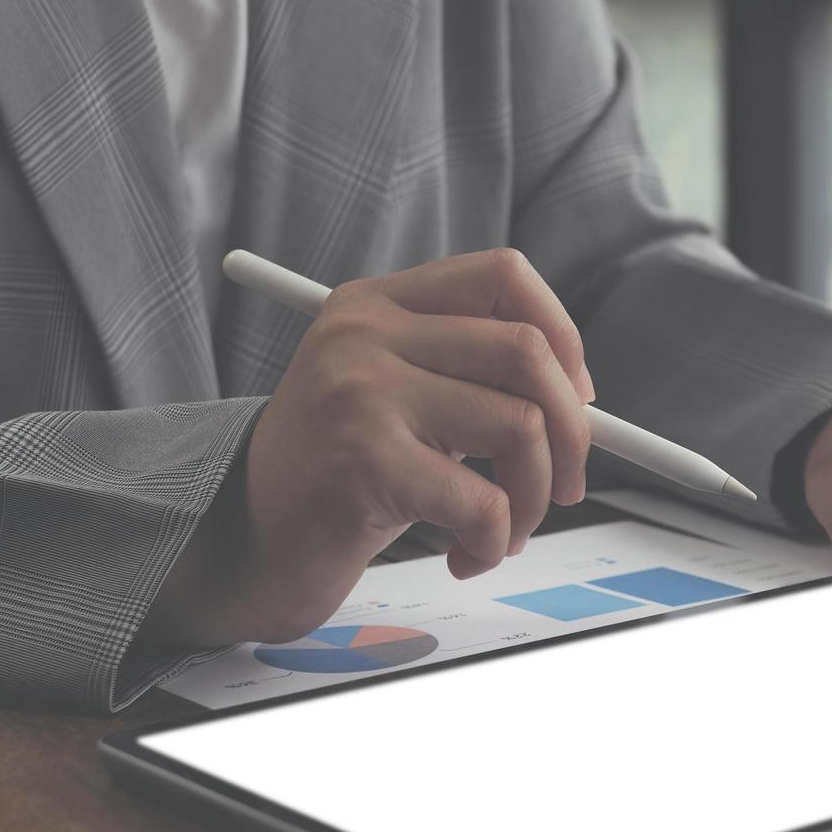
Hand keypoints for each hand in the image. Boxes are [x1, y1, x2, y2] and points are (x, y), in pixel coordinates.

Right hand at [139, 248, 594, 647]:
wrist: (246, 543)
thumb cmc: (342, 479)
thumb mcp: (402, 400)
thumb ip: (476, 378)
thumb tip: (585, 401)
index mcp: (378, 302)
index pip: (505, 275)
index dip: (563, 336)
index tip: (576, 399)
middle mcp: (365, 333)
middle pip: (528, 351)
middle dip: (573, 433)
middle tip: (563, 487)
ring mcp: (360, 391)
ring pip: (521, 426)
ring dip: (532, 501)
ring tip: (501, 531)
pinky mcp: (363, 460)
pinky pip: (485, 502)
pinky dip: (495, 542)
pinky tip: (465, 556)